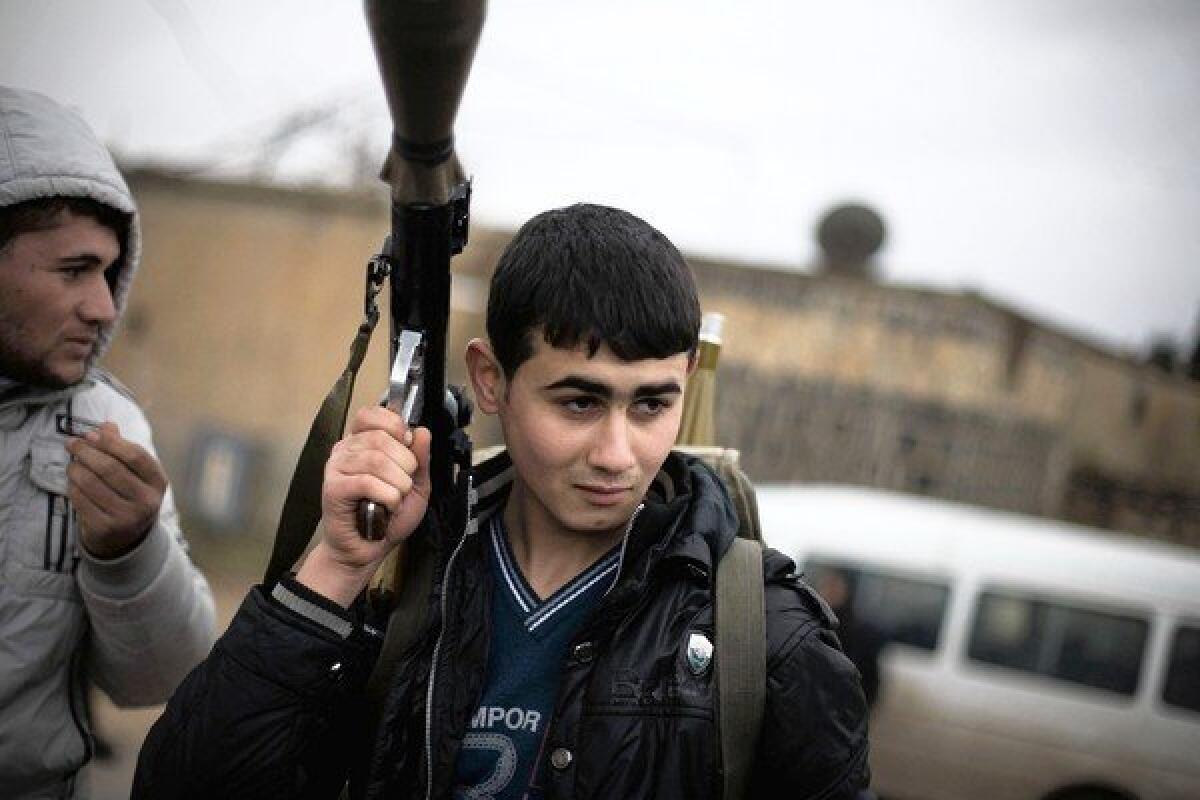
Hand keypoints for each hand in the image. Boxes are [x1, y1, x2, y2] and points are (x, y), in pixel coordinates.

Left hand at [65, 422, 166, 559]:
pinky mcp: (105, 528)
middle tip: (72, 443)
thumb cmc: (130, 494)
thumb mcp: (135, 473)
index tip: (91, 434)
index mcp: (158, 482)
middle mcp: (146, 502)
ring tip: (72, 464)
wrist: (127, 537)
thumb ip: (122, 448)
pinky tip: (73, 482)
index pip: (135, 455)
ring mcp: (126, 517)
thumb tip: (107, 426)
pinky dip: (72, 486)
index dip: (111, 442)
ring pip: (91, 483)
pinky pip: (80, 500)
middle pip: (110, 468)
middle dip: (86, 451)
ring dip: (75, 468)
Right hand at [297, 405, 431, 605]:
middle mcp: (345, 449)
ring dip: (397, 484)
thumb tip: (421, 431)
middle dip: (405, 463)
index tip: (407, 446)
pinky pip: (366, 482)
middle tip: (404, 485)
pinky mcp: (332, 489)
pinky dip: (386, 496)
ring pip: (375, 460)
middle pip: (380, 437)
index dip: (395, 426)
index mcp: (362, 442)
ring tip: (396, 499)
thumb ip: (421, 458)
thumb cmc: (389, 515)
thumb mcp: (416, 485)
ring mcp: (336, 468)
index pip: (372, 414)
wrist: (368, 549)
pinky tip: (387, 507)